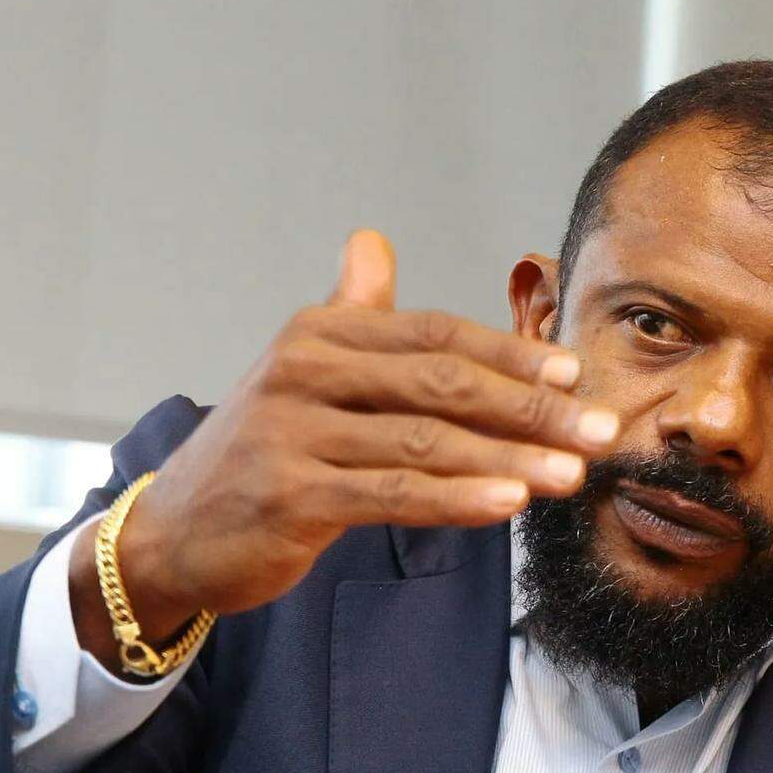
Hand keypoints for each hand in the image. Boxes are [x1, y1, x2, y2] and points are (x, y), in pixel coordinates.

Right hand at [70, 230, 615, 664]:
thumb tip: (370, 242)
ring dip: (508, 458)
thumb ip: (350, 312)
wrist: (174, 530)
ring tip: (568, 474)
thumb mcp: (302, 370)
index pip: (436, 335)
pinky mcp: (291, 495)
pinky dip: (458, 499)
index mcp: (320, 332)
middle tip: (598, 429)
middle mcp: (304, 370)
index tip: (578, 376)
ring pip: (426, 442)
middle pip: (441, 384)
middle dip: (531, 408)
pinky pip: (394, 495)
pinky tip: (507, 505)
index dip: (512, 354)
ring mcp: (294, 433)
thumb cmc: (262, 448)